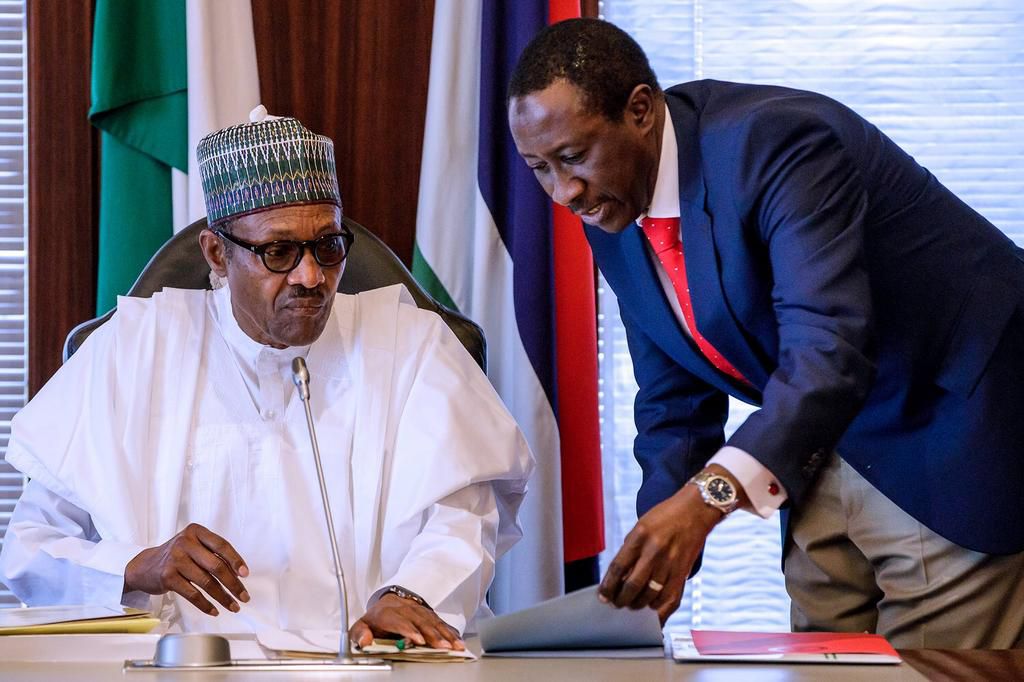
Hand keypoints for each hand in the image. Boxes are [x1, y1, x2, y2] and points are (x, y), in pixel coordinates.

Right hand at [123, 523, 249, 616]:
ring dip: (223, 597)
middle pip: (217, 566)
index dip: (236, 560)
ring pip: (207, 582)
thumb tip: (238, 573)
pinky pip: (193, 594)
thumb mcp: (193, 546)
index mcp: (195, 532)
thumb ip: (213, 554)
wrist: (144, 566)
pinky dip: (205, 605)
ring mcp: (175, 560)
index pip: (221, 545)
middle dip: (233, 584)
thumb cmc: (176, 555)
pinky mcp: (168, 577)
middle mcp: (185, 543)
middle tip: (244, 596)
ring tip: (233, 606)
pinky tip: (214, 610)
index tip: (245, 575)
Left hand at [350, 593, 464, 650]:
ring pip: (433, 621)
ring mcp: (419, 610)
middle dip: (433, 635)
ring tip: (454, 646)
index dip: (409, 629)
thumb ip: (360, 634)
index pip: (399, 619)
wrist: (388, 603)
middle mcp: (405, 609)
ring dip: (445, 634)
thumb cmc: (376, 620)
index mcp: (387, 612)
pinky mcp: (429, 614)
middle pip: (420, 621)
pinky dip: (451, 631)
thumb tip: (365, 641)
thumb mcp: (361, 626)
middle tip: (442, 647)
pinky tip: (458, 640)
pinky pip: (441, 622)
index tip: (418, 640)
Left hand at [598, 483, 721, 623]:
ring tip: (631, 605)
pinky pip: (670, 599)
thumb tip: (619, 578)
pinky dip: (659, 611)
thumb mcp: (641, 526)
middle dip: (621, 599)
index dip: (608, 585)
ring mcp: (671, 564)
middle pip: (633, 585)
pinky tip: (651, 613)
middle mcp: (655, 551)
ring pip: (650, 596)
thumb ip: (630, 550)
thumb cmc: (666, 516)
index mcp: (640, 536)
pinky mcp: (683, 573)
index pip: (618, 567)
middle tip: (615, 603)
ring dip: (637, 605)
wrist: (696, 510)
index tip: (603, 596)